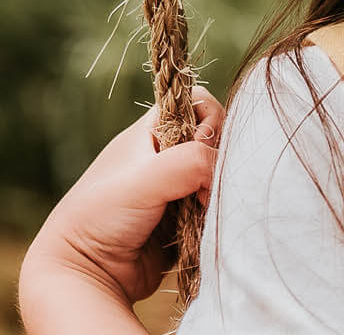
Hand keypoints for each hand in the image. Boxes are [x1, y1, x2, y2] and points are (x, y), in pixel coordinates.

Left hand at [21, 86, 222, 308]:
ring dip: (216, 188)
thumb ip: (191, 161)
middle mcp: (164, 155)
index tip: (202, 142)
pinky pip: (213, 203)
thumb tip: (224, 168)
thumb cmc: (101, 217)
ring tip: (202, 207)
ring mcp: (175, 186)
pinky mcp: (183, 217)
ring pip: (216, 172)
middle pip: (212, 138)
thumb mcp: (145, 178)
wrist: (84, 277)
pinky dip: (214, 210)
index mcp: (150, 132)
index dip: (208, 116)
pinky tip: (203, 222)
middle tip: (205, 183)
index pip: (194, 102)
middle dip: (217, 157)